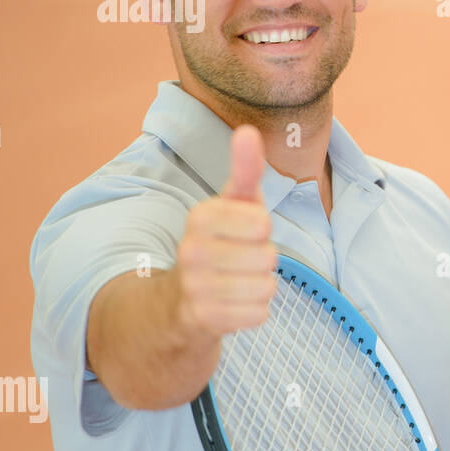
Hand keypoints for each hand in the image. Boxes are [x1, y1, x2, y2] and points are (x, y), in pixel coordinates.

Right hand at [173, 125, 278, 337]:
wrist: (181, 299)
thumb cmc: (222, 241)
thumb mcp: (234, 203)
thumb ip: (246, 169)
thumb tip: (249, 131)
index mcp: (200, 217)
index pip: (261, 223)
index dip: (262, 229)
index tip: (245, 230)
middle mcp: (190, 250)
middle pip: (268, 257)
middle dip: (264, 260)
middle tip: (241, 259)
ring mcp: (194, 286)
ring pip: (265, 287)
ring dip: (261, 286)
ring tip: (238, 280)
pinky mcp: (202, 319)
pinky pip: (258, 315)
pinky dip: (254, 312)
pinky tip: (233, 303)